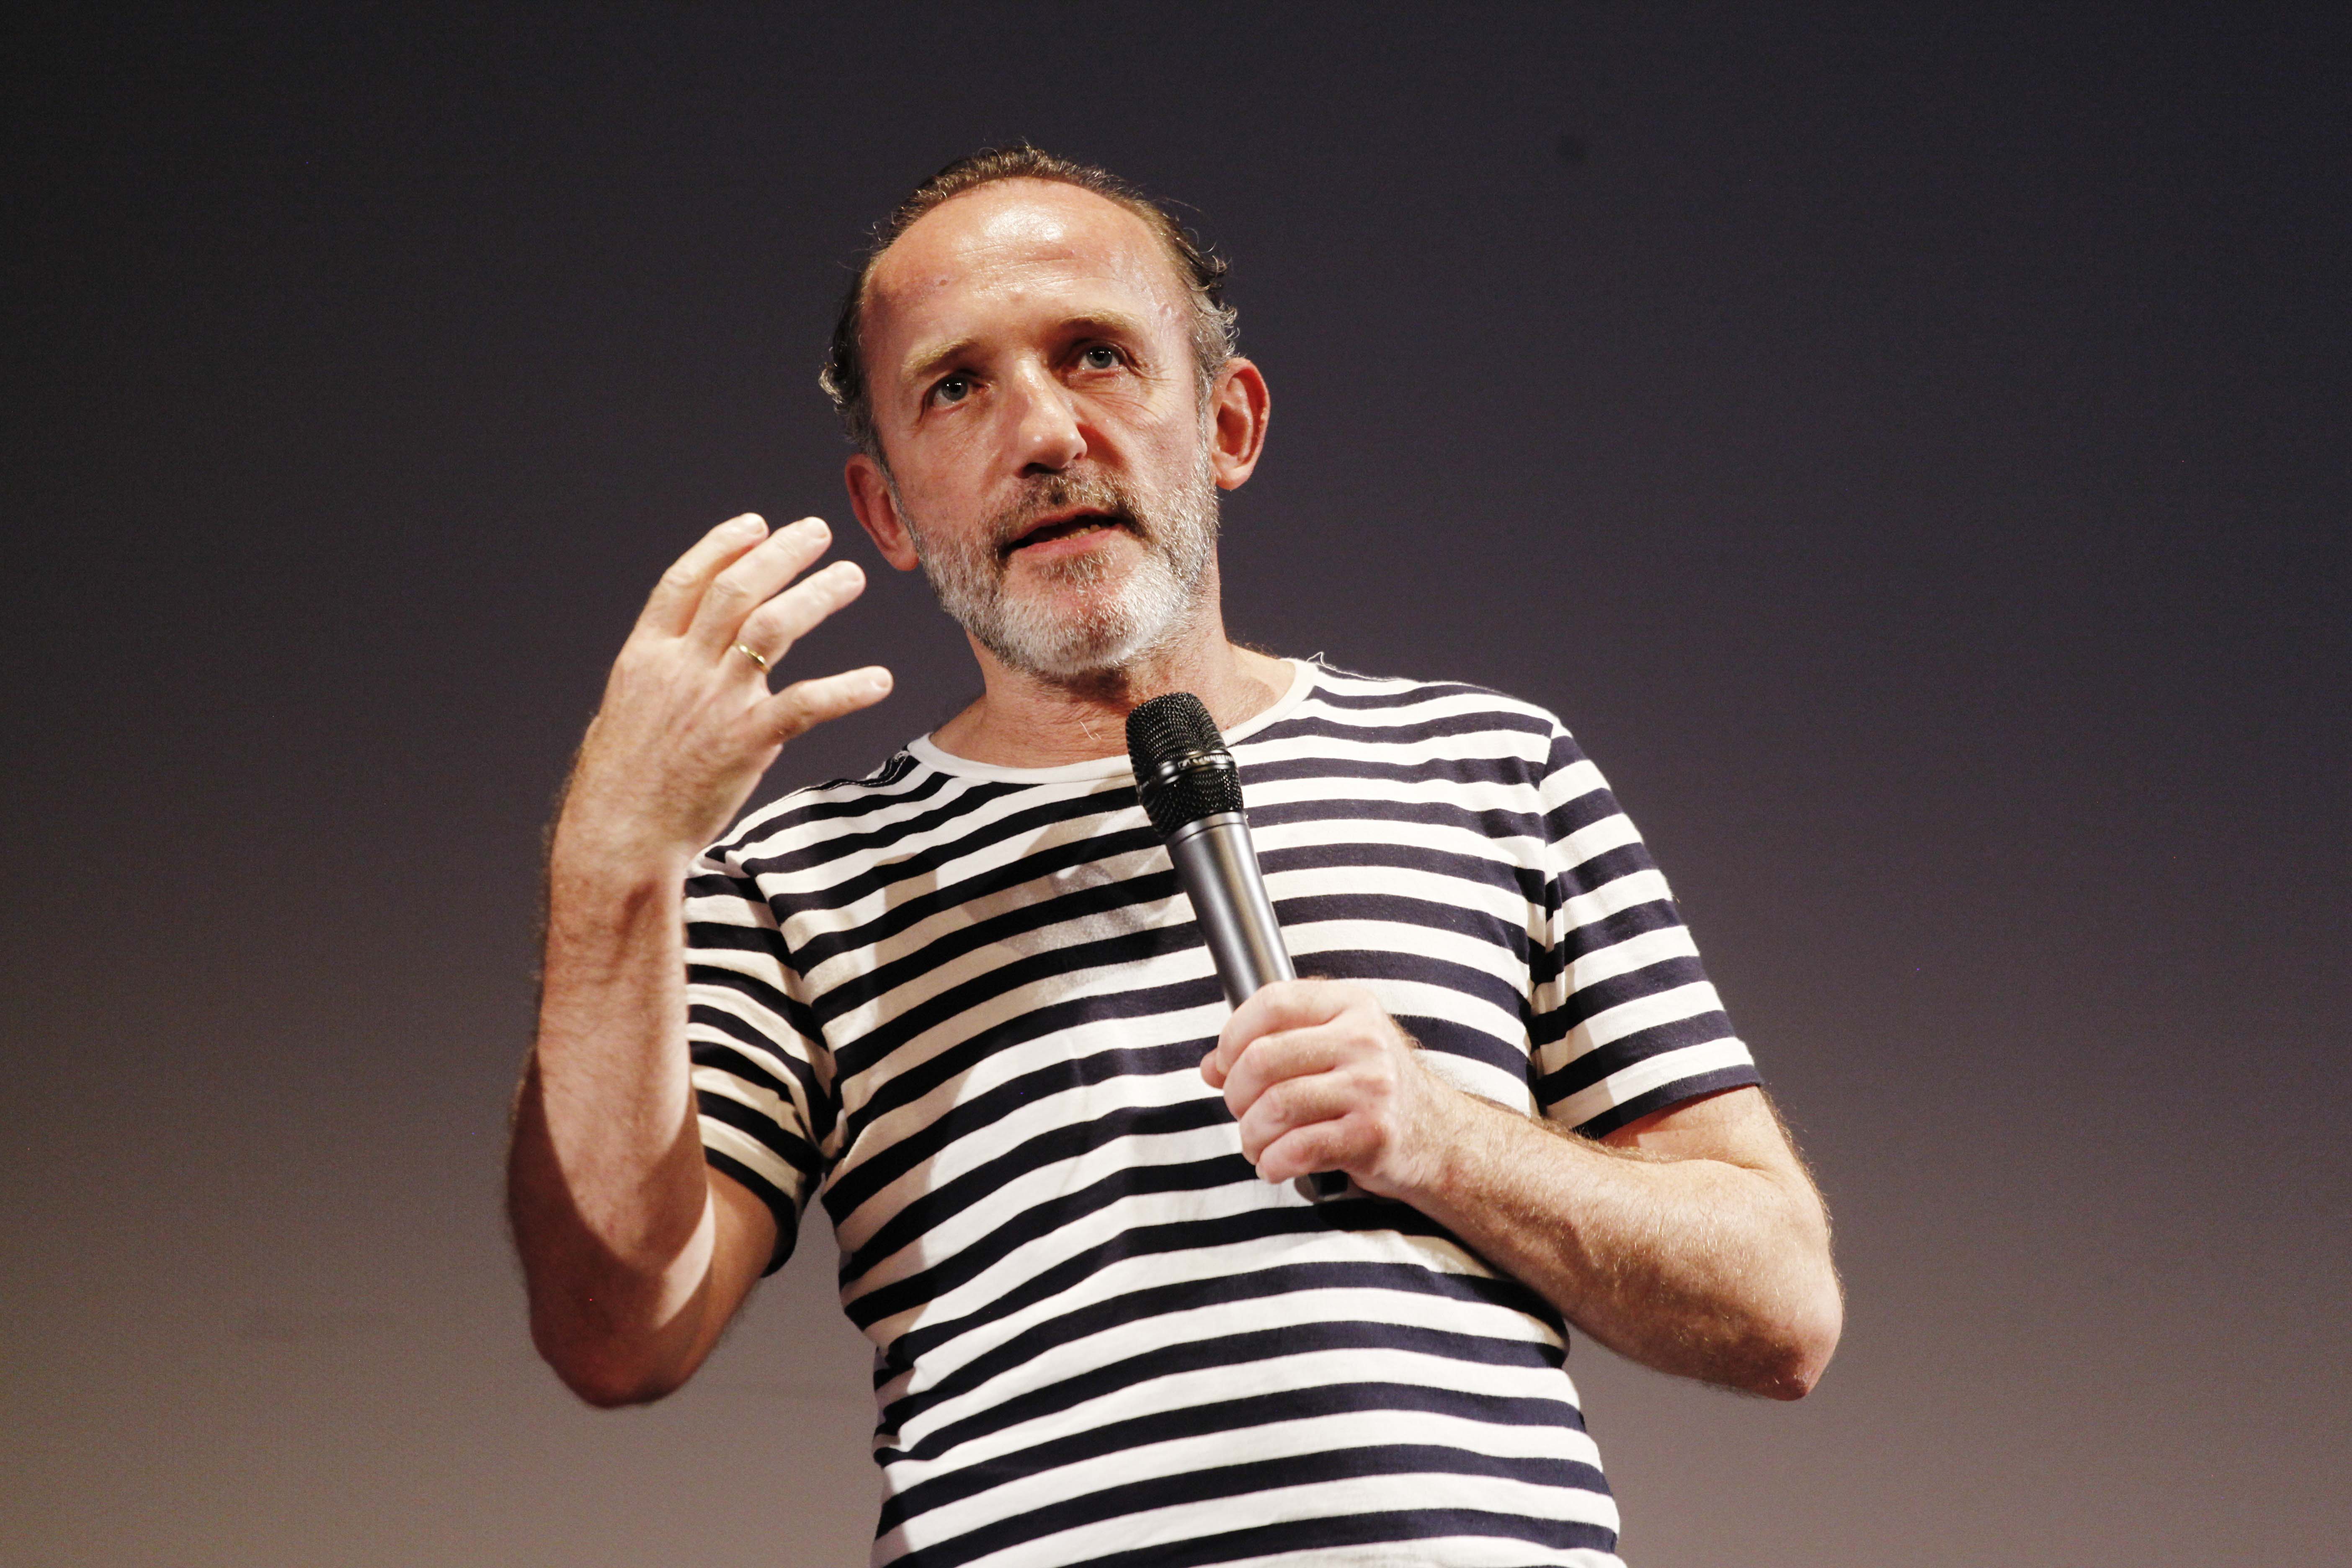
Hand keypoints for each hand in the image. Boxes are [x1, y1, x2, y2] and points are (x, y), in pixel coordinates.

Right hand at [555, 514, 891, 872]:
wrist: (619, 834)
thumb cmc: (622, 780)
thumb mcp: (627, 709)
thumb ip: (661, 673)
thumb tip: (683, 651)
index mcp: (646, 655)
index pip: (686, 581)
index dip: (722, 545)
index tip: (756, 525)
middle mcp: (682, 667)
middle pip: (736, 589)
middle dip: (780, 553)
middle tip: (818, 532)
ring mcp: (716, 701)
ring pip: (772, 626)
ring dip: (817, 595)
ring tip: (852, 576)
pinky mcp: (746, 741)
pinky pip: (807, 704)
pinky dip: (847, 689)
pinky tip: (879, 681)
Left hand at [1201, 980, 1464, 1197]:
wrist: (1437, 1136)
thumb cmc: (1372, 1088)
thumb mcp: (1332, 1046)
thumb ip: (1272, 1044)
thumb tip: (1211, 1067)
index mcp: (1350, 1004)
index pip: (1272, 1002)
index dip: (1233, 1036)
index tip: (1224, 1064)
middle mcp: (1364, 1039)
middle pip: (1264, 1059)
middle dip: (1237, 1094)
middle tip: (1242, 1111)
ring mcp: (1372, 1086)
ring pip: (1276, 1106)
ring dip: (1251, 1134)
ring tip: (1256, 1142)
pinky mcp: (1373, 1134)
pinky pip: (1299, 1149)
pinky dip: (1273, 1162)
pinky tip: (1275, 1164)